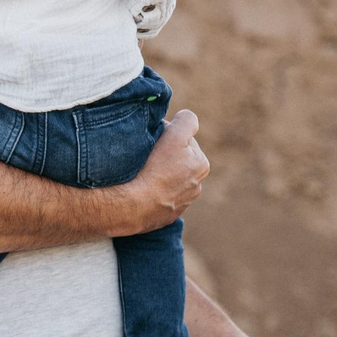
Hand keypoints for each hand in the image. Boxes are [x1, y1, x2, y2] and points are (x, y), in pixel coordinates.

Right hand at [101, 109, 207, 237]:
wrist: (134, 206)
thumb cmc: (154, 169)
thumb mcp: (174, 135)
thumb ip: (187, 121)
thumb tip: (184, 120)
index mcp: (201, 165)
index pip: (183, 140)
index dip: (168, 138)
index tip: (155, 143)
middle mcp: (196, 186)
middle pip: (177, 161)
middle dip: (165, 158)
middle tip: (147, 158)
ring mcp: (181, 204)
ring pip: (168, 181)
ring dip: (159, 176)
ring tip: (143, 175)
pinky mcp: (166, 217)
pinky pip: (159, 199)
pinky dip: (152, 193)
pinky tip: (141, 190)